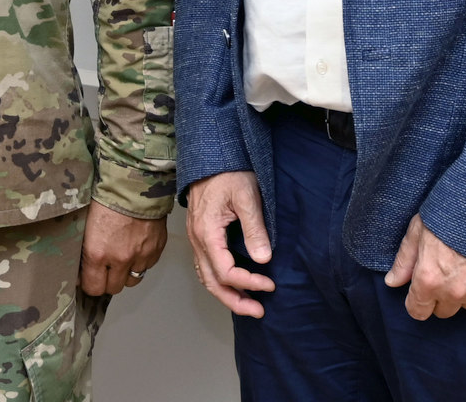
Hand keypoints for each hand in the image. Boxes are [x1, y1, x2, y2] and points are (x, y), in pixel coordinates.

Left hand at [78, 201, 166, 295]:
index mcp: (97, 252)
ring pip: (132, 280)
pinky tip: (134, 248)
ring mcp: (141, 256)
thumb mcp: (86, 223)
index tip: (86, 278)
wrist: (134, 182)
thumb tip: (81, 263)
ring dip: (125, 273)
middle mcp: (120, 259)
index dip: (88, 284)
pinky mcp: (156, 249)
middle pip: (114, 288)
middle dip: (107, 281)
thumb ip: (85, 247)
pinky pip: (147, 266)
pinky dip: (140, 262)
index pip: (93, 287)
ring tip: (120, 259)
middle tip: (103, 270)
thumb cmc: (107, 196)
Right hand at [185, 171, 274, 316]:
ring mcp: (196, 237)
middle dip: (235, 300)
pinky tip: (234, 284)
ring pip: (206, 276)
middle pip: (211, 281)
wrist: (211, 154)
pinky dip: (219, 280)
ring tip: (248, 304)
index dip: (248, 283)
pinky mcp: (200, 234)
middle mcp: (197, 239)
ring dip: (226, 294)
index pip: (225, 271)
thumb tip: (263, 259)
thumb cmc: (229, 172)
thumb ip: (254, 228)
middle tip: (259, 311)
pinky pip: (205, 265)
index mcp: (206, 232)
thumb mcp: (246, 196)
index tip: (270, 284)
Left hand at [384, 213, 465, 319]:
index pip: (418, 311)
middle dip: (440, 296)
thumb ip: (405, 260)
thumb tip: (393, 282)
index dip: (417, 302)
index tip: (420, 292)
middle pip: (443, 311)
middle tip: (444, 272)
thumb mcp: (418, 230)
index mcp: (428, 279)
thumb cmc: (450, 213)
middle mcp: (454, 292)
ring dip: (464, 291)